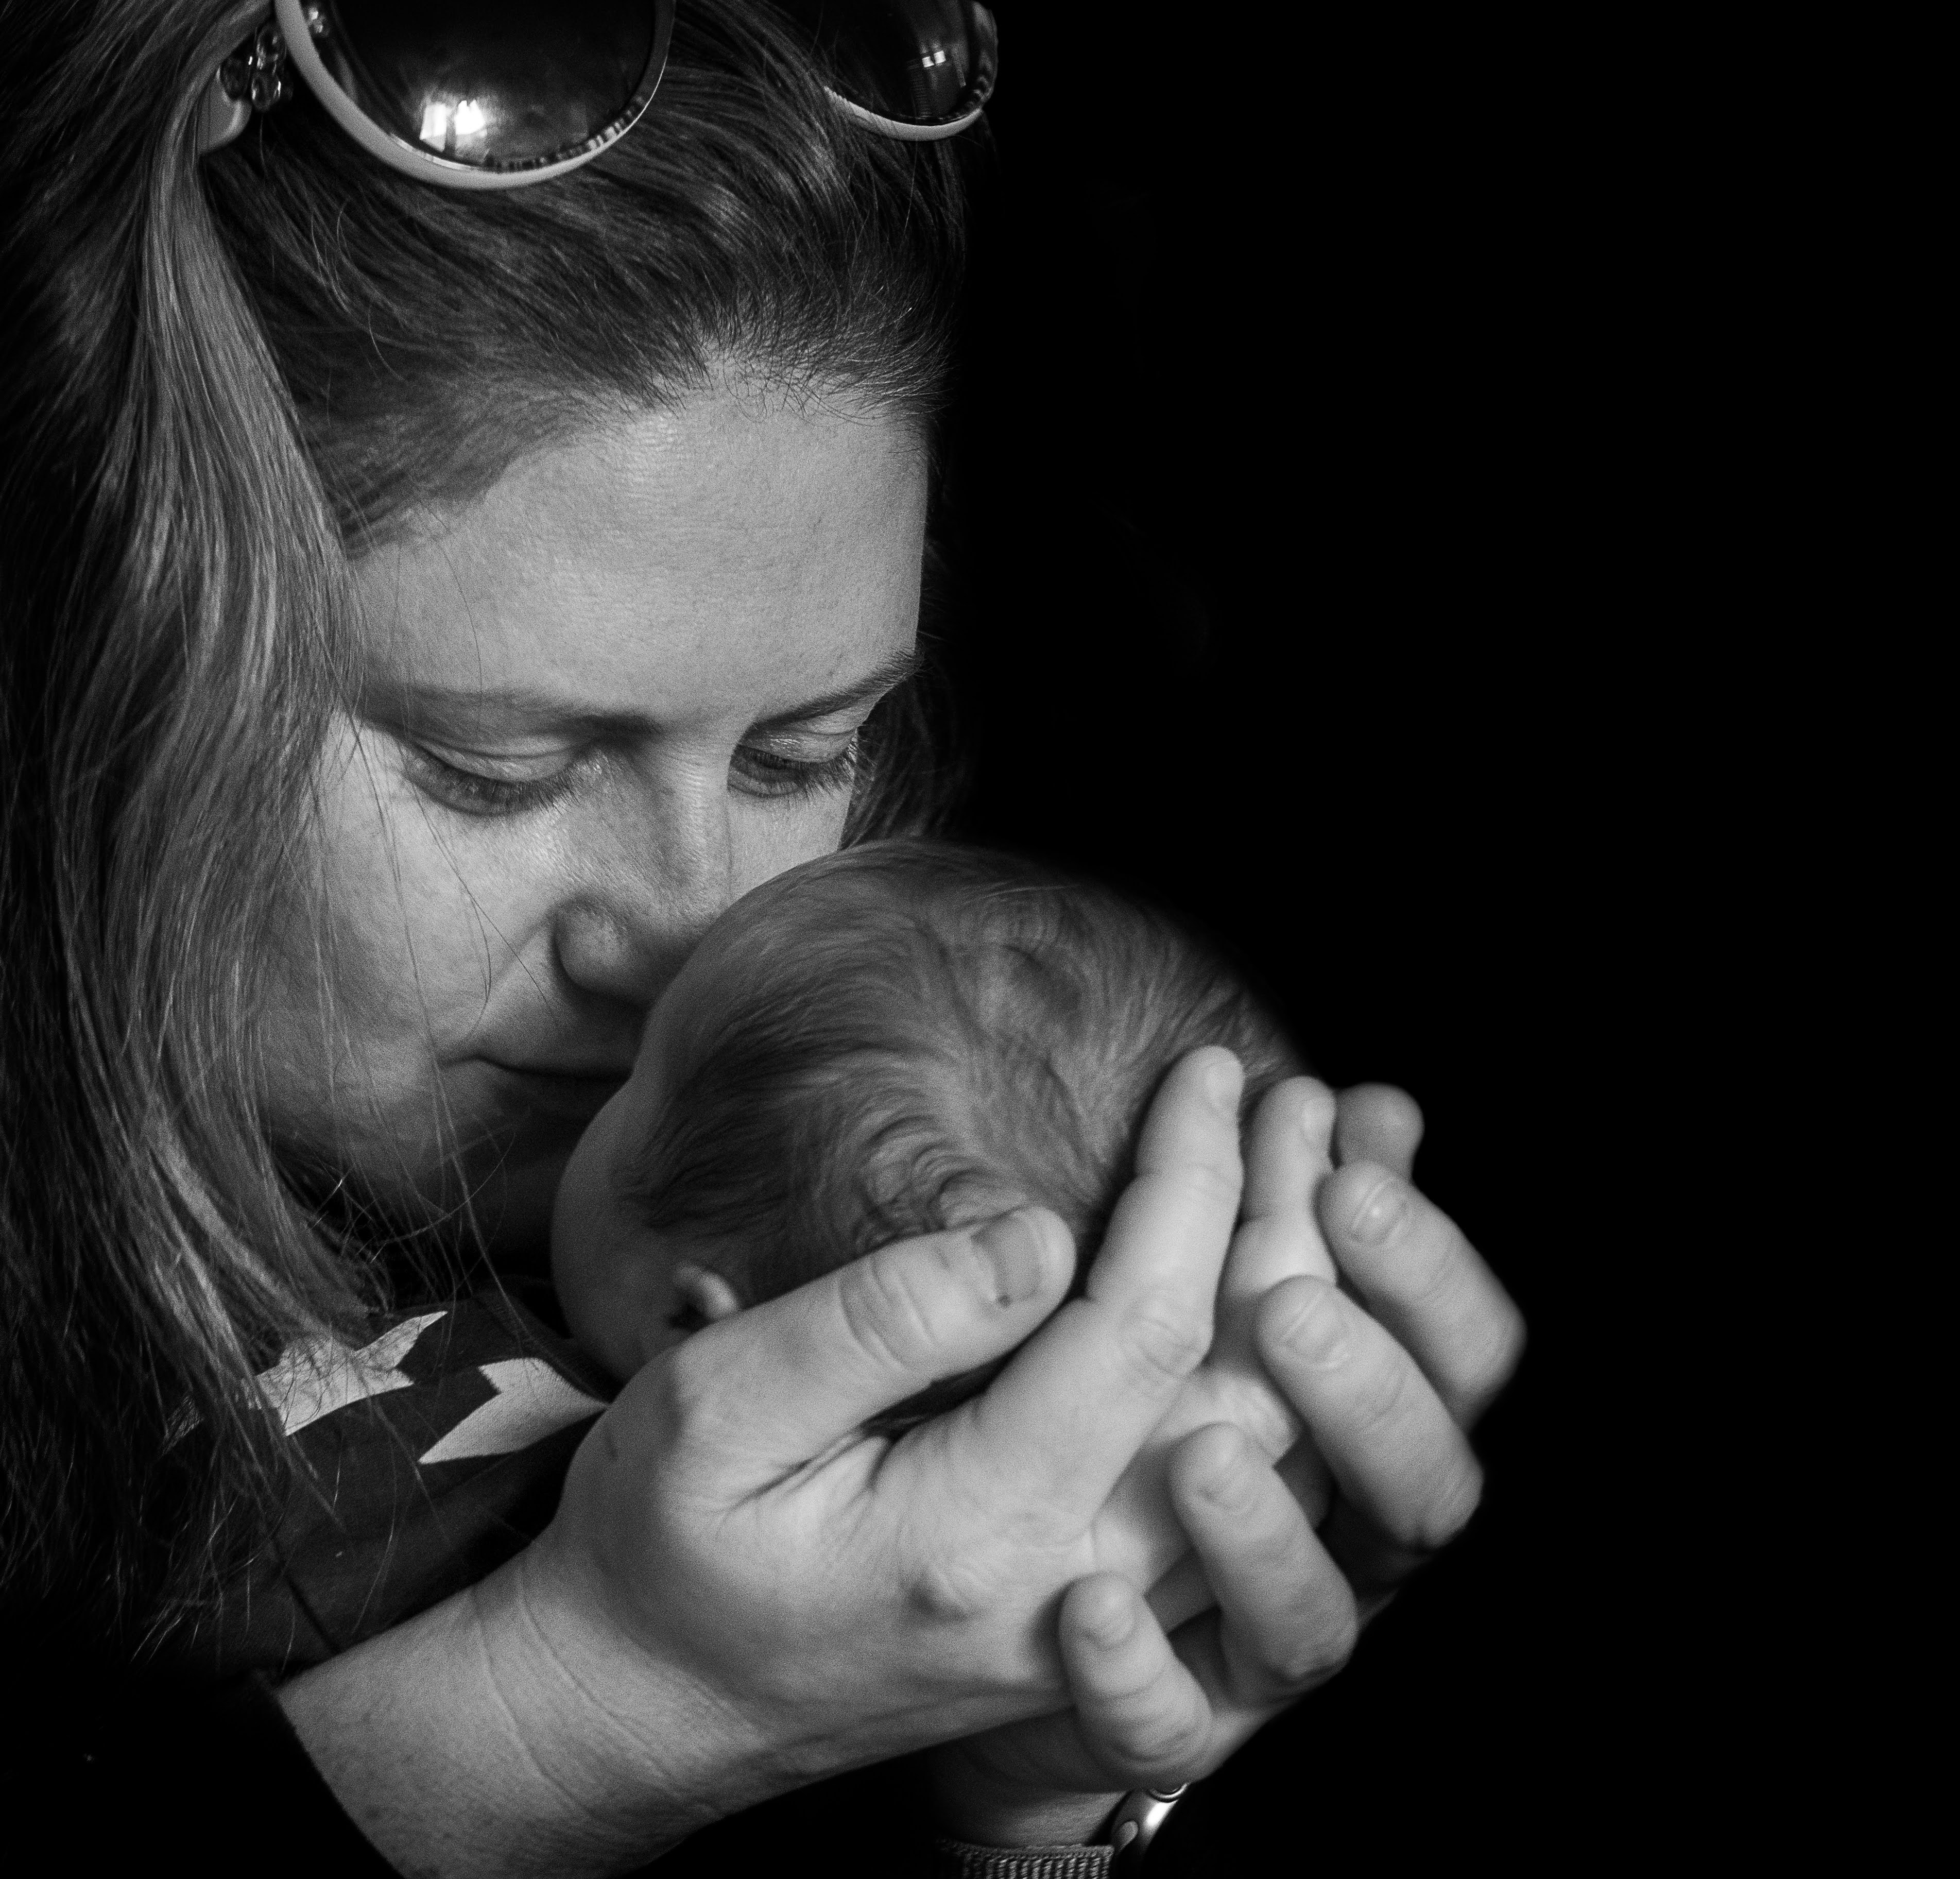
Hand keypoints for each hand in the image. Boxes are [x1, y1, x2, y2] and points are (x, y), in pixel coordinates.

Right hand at [281, 1048, 1258, 1876]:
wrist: (641, 1708)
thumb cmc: (658, 1546)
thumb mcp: (713, 1414)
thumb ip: (877, 1320)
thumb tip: (1038, 1236)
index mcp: (977, 1531)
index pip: (1145, 1330)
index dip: (1191, 1184)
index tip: (1209, 1071)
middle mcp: (1071, 1594)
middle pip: (1248, 1397)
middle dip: (1288, 1227)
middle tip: (1302, 1100)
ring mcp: (1096, 1626)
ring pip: (1269, 1466)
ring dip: (1308, 1310)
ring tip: (1321, 1176)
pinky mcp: (1094, 1631)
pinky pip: (1238, 1520)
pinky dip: (1290, 1400)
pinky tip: (1288, 1309)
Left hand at [931, 1081, 1524, 1842]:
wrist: (1035, 1604)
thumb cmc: (1151, 1409)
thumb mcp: (1233, 1299)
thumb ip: (1302, 1212)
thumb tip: (1361, 1102)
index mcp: (1373, 1424)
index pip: (1456, 1348)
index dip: (1424, 1253)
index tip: (1355, 1133)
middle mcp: (1341, 1541)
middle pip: (1422, 1482)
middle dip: (1374, 1380)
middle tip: (1290, 1297)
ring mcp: (1255, 1646)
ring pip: (1315, 1616)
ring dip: (1267, 1533)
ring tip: (1199, 1456)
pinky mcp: (1167, 1725)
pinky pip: (1171, 1727)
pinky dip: (1141, 1674)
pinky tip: (1090, 1609)